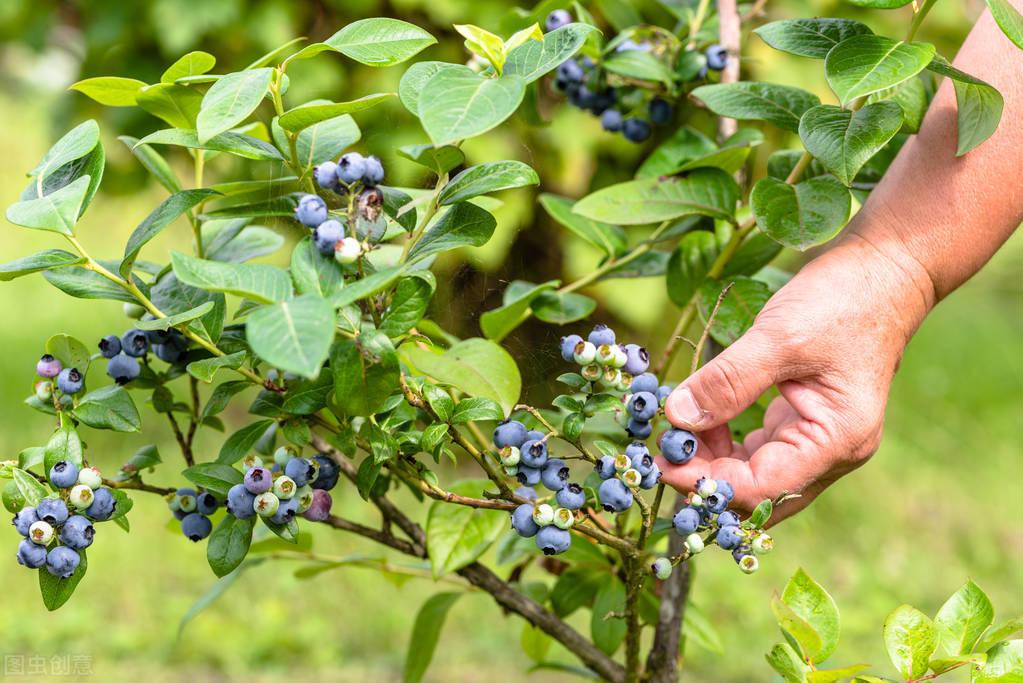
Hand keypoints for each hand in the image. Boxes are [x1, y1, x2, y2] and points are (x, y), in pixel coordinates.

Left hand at [658, 230, 935, 522]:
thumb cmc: (843, 300)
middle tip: (656, 454)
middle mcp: (833, 452)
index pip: (762, 489)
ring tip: (673, 434)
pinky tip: (700, 420)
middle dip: (707, 479)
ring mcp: (821, 439)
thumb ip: (728, 382)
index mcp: (837, 441)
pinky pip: (760, 450)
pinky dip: (726, 442)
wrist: (886, 270)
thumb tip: (677, 417)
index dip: (707, 482)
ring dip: (713, 461)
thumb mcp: (778, 338)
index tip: (660, 463)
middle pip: (760, 493)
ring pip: (756, 474)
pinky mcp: (806, 422)